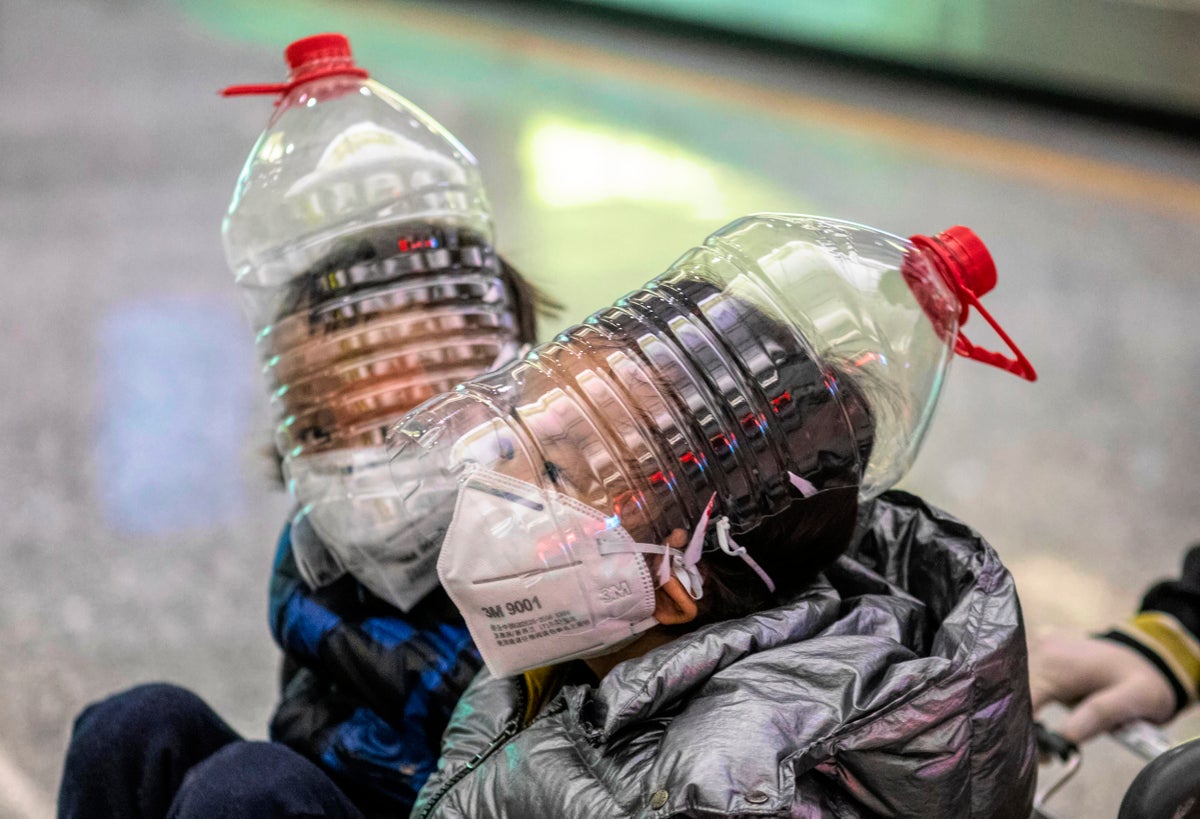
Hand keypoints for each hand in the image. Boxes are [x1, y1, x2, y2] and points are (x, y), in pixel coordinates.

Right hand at [1029, 632, 1176, 742]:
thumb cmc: (1144, 679)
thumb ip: (1101, 713)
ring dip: (1031, 714)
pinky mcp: (1041, 651)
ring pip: (1021, 689)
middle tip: (1049, 755)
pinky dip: (1034, 701)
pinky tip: (1052, 715)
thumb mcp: (1136, 698)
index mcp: (1058, 663)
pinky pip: (1027, 680)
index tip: (1042, 757)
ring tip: (1056, 736)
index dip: (1026, 732)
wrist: (1148, 654)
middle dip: (1029, 726)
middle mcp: (1041, 650)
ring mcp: (1040, 648)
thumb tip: (1066, 736)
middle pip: (1018, 696)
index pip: (1024, 702)